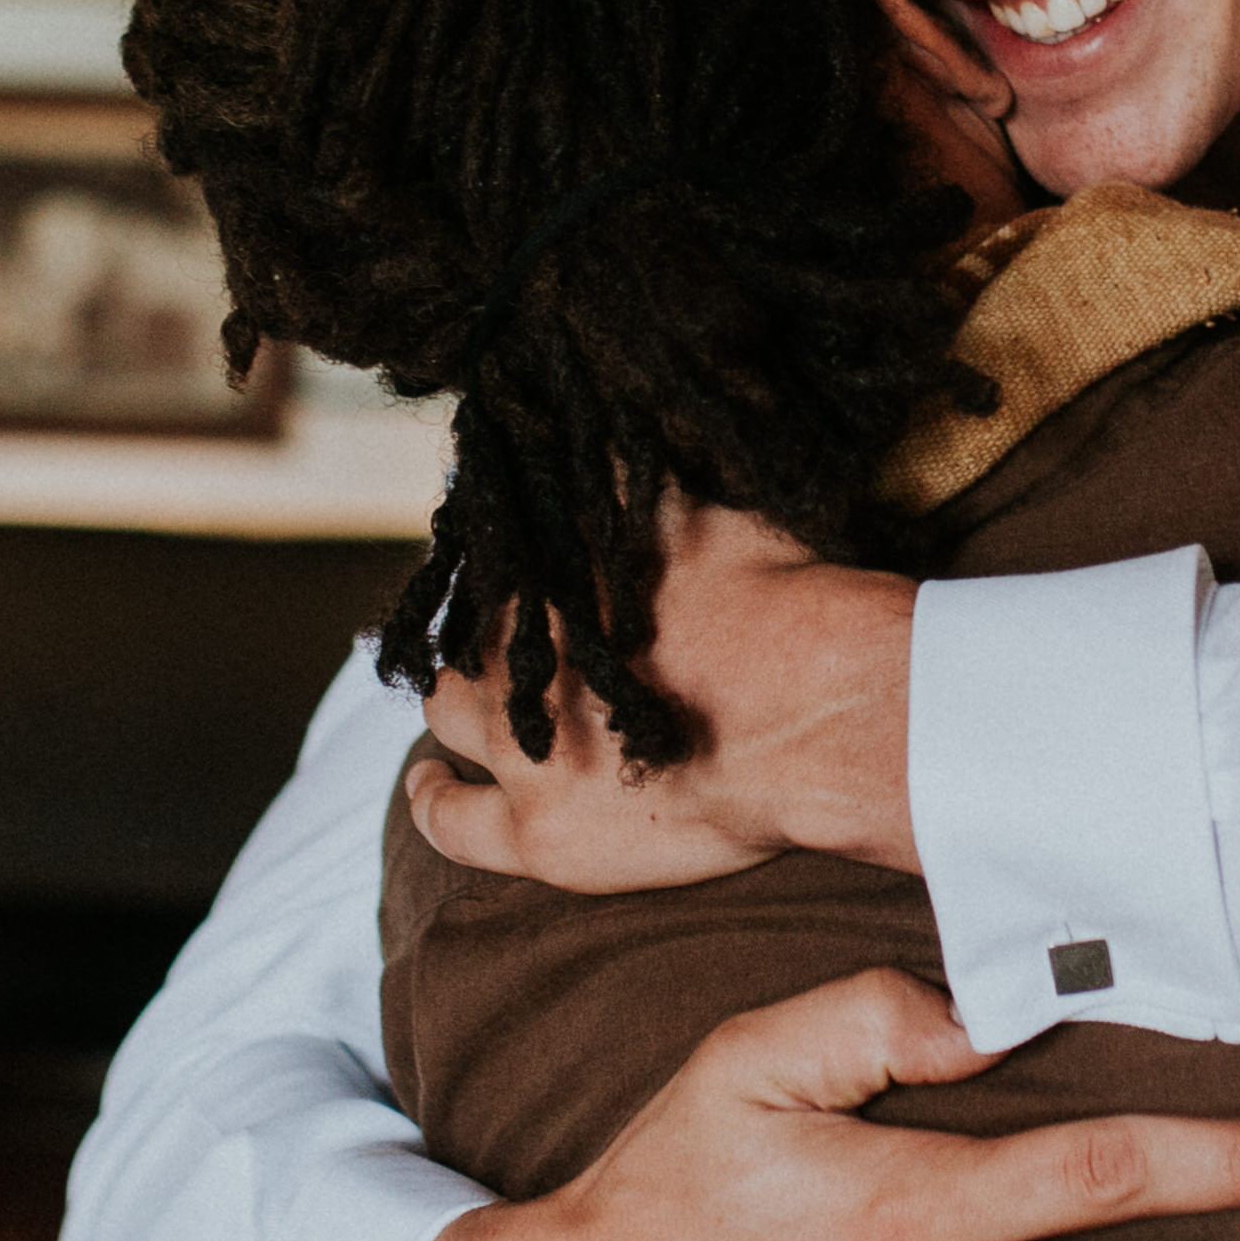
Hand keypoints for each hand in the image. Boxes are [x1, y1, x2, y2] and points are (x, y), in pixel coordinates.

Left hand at [412, 509, 920, 888]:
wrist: (813, 710)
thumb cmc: (778, 598)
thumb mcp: (701, 504)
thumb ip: (636, 472)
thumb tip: (597, 412)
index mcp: (553, 568)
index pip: (503, 556)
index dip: (519, 565)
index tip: (536, 567)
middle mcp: (516, 649)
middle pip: (475, 632)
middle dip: (493, 633)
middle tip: (528, 640)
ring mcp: (518, 741)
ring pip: (450, 710)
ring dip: (462, 701)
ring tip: (475, 703)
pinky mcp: (536, 828)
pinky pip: (449, 820)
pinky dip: (430, 798)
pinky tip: (426, 784)